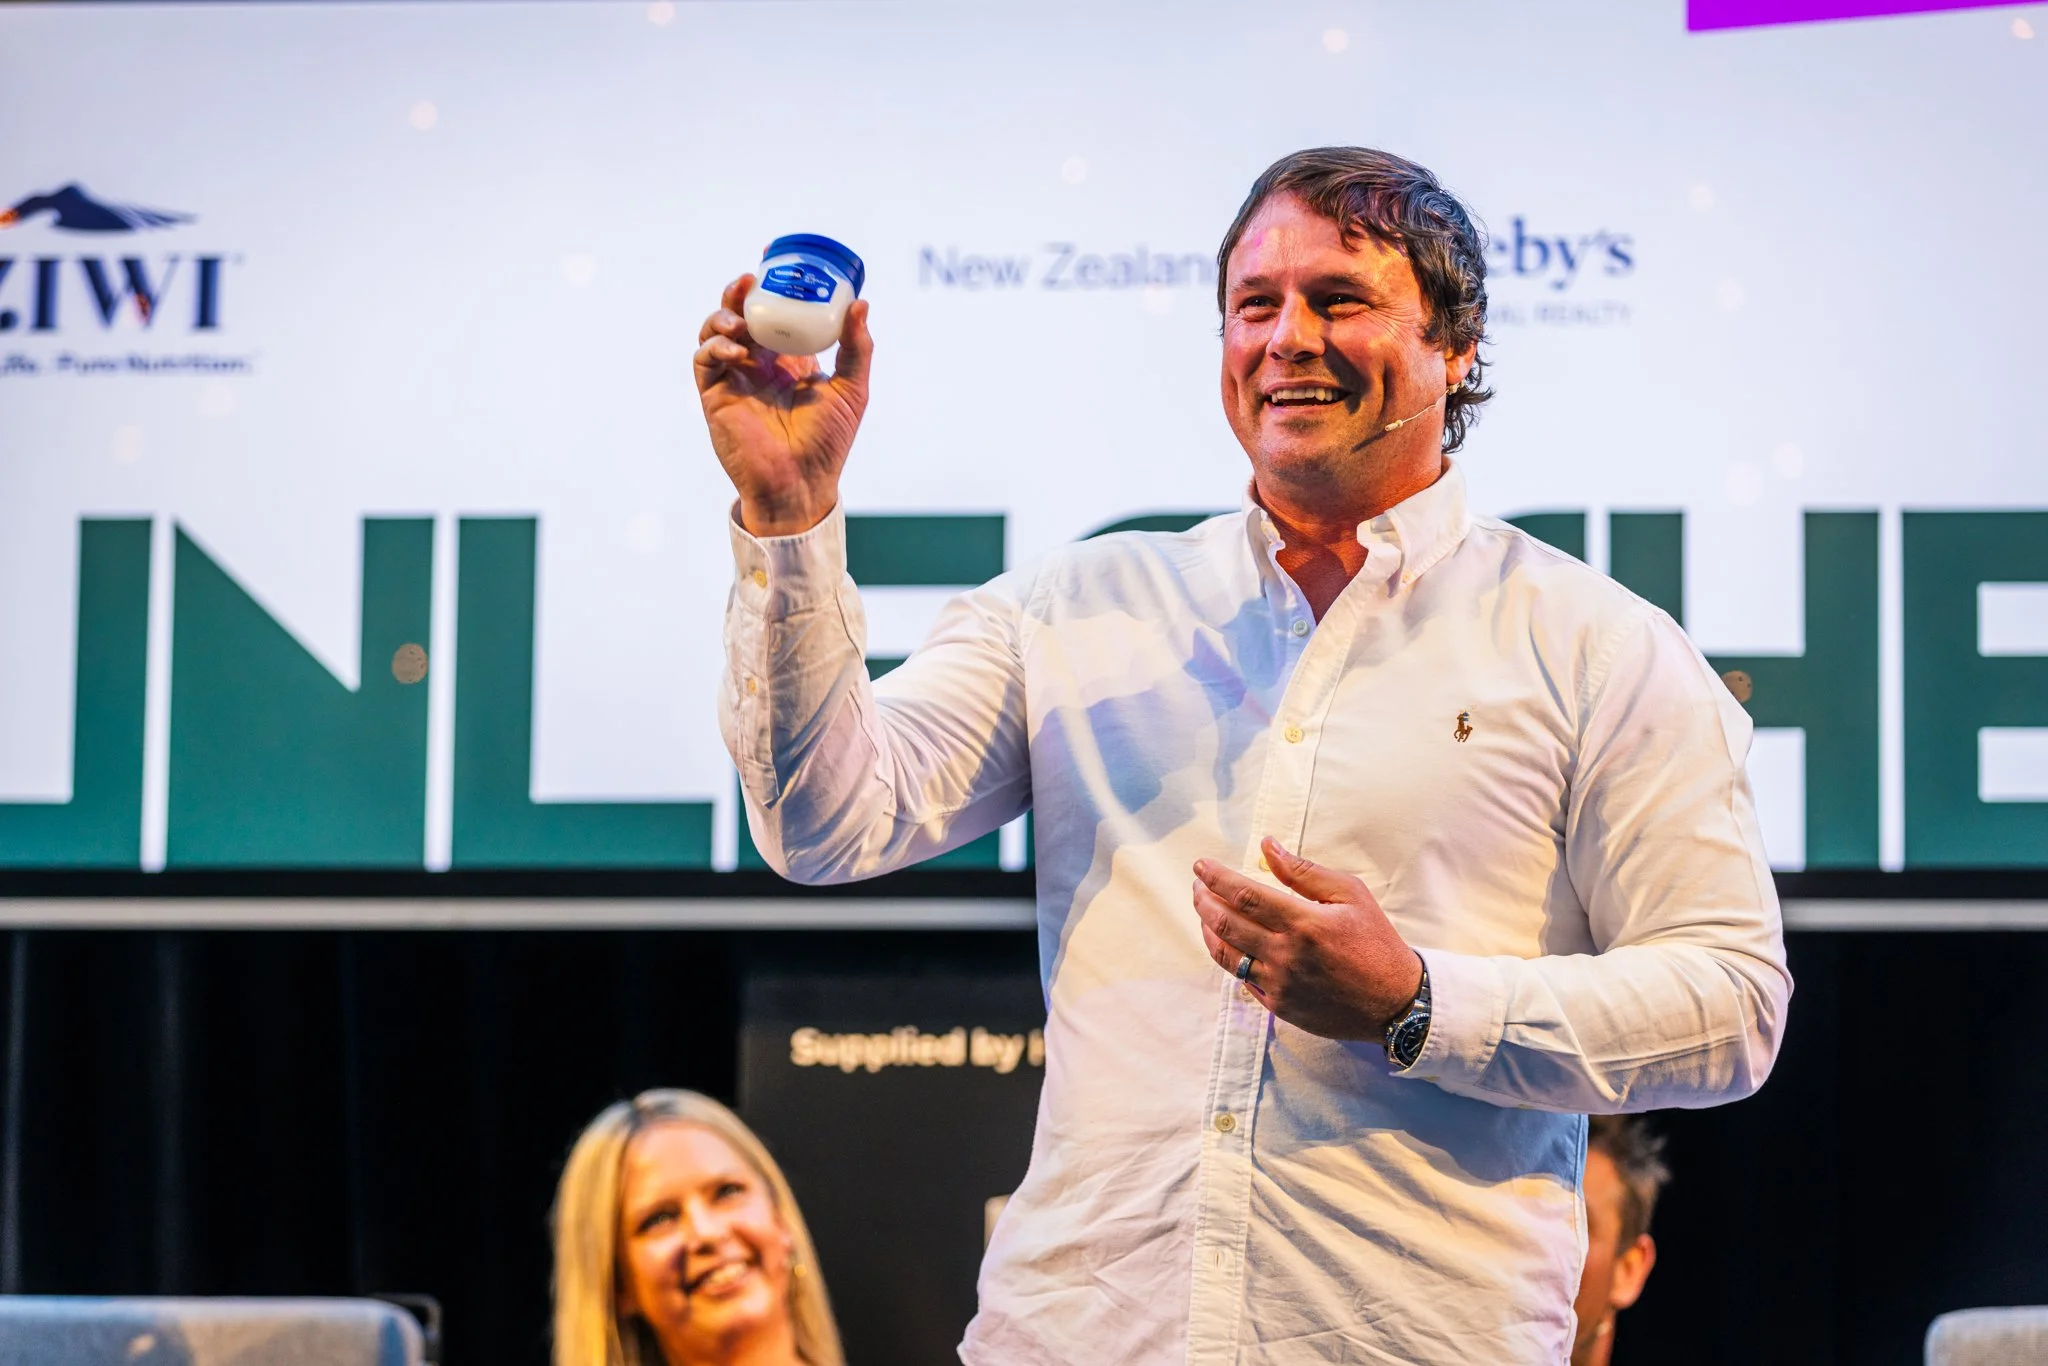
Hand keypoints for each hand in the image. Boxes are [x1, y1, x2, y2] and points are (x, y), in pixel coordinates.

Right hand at [693, 274, 872, 537]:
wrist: (802, 484)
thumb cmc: (827, 443)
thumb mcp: (851, 390)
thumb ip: (857, 348)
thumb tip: (860, 305)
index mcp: (787, 359)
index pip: (773, 312)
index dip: (769, 286)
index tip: (772, 258)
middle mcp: (758, 364)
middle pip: (740, 315)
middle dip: (739, 293)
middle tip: (750, 281)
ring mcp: (734, 378)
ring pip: (715, 332)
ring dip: (722, 316)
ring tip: (740, 318)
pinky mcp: (715, 396)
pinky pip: (705, 360)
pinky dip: (716, 346)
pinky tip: (738, 349)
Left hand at [1193, 836, 1423, 1041]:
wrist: (1394, 1001)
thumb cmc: (1375, 942)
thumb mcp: (1351, 894)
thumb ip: (1305, 872)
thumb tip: (1268, 847)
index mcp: (1303, 923)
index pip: (1244, 894)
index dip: (1216, 877)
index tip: (1201, 865)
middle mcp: (1286, 955)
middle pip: (1226, 923)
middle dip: (1204, 900)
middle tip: (1197, 886)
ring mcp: (1279, 984)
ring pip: (1226, 954)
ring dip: (1208, 929)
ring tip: (1205, 912)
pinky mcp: (1279, 1005)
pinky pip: (1242, 978)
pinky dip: (1229, 957)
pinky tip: (1228, 942)